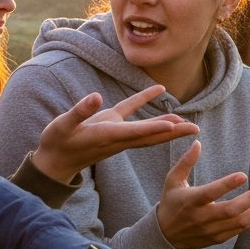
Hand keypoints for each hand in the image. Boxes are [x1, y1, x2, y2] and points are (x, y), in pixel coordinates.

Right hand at [27, 86, 199, 183]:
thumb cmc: (57, 143)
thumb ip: (80, 112)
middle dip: (173, 133)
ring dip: (167, 123)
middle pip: (151, 136)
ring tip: (187, 120)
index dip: (155, 129)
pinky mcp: (110, 123)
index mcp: (107, 136)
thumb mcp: (63, 126)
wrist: (54, 159)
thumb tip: (95, 97)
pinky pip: (132, 111)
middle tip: (195, 130)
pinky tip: (159, 89)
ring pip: (147, 128)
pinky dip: (146, 100)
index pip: (136, 133)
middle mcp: (117, 137)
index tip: (174, 127)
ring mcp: (116, 131)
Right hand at [156, 141, 249, 248]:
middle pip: (231, 210)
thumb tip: (198, 142)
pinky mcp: (218, 238)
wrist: (165, 236)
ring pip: (240, 222)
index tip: (243, 175)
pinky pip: (240, 229)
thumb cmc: (171, 202)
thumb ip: (185, 162)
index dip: (227, 185)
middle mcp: (202, 218)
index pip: (210, 193)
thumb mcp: (172, 180)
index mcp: (190, 201)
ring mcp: (211, 230)